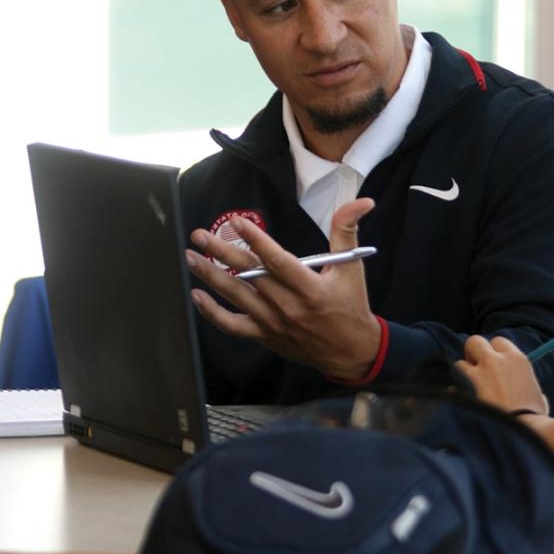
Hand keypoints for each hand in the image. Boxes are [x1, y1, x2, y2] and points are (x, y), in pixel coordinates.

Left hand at [185, 198, 380, 382]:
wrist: (351, 351)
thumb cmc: (351, 306)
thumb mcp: (352, 266)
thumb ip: (347, 231)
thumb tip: (361, 202)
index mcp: (311, 288)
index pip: (277, 260)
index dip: (255, 239)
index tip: (237, 221)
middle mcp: (289, 306)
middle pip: (249, 274)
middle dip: (221, 252)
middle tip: (200, 235)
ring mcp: (274, 323)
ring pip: (236, 297)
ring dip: (211, 276)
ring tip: (192, 257)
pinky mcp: (265, 336)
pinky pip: (232, 325)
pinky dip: (212, 313)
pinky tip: (197, 296)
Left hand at [456, 335, 548, 415]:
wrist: (522, 433)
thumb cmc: (534, 419)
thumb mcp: (538, 397)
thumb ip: (526, 386)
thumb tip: (526, 392)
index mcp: (517, 359)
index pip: (498, 341)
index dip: (494, 352)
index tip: (495, 364)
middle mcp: (496, 361)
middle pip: (475, 341)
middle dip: (472, 354)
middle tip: (477, 369)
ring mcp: (479, 373)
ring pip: (460, 363)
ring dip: (463, 375)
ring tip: (470, 389)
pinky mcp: (465, 389)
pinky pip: (453, 386)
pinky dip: (456, 394)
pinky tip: (464, 404)